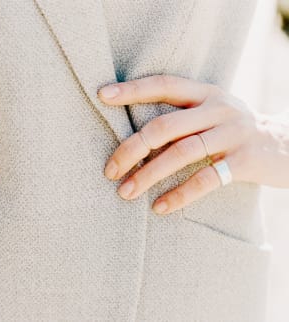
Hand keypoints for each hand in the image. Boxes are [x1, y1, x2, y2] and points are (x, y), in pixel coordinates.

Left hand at [97, 74, 288, 214]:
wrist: (287, 146)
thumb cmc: (232, 131)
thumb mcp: (210, 114)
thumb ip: (180, 117)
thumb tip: (132, 137)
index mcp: (205, 93)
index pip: (163, 84)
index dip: (132, 89)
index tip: (102, 95)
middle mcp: (218, 108)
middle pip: (164, 126)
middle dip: (131, 149)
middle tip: (109, 170)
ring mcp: (233, 133)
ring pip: (181, 153)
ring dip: (148, 175)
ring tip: (125, 192)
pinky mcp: (245, 161)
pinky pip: (206, 180)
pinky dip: (179, 195)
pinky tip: (159, 207)